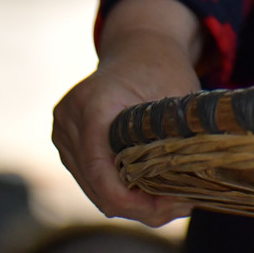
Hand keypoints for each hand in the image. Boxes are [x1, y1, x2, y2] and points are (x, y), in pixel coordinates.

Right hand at [52, 0, 205, 225]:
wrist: (138, 45)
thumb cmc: (162, 67)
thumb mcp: (180, 97)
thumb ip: (179, 136)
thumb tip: (191, 183)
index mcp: (93, 105)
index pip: (99, 170)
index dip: (131, 199)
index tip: (166, 207)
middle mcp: (69, 120)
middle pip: (95, 185)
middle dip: (137, 204)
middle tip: (179, 206)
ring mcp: (62, 131)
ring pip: (91, 186)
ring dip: (127, 199)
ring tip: (169, 200)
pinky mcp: (66, 139)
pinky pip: (89, 176)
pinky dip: (116, 187)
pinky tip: (147, 189)